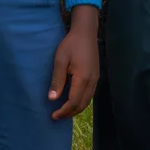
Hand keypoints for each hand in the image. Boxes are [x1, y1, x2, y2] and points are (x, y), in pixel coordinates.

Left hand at [50, 6, 99, 120]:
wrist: (86, 32)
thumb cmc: (71, 44)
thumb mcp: (60, 60)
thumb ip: (57, 80)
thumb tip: (52, 99)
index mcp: (82, 78)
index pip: (73, 102)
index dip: (63, 111)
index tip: (53, 115)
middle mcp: (92, 81)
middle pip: (82, 104)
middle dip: (69, 113)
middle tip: (57, 116)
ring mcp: (96, 79)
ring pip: (87, 101)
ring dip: (76, 108)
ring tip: (64, 111)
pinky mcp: (96, 76)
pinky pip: (90, 94)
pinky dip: (81, 101)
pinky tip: (73, 100)